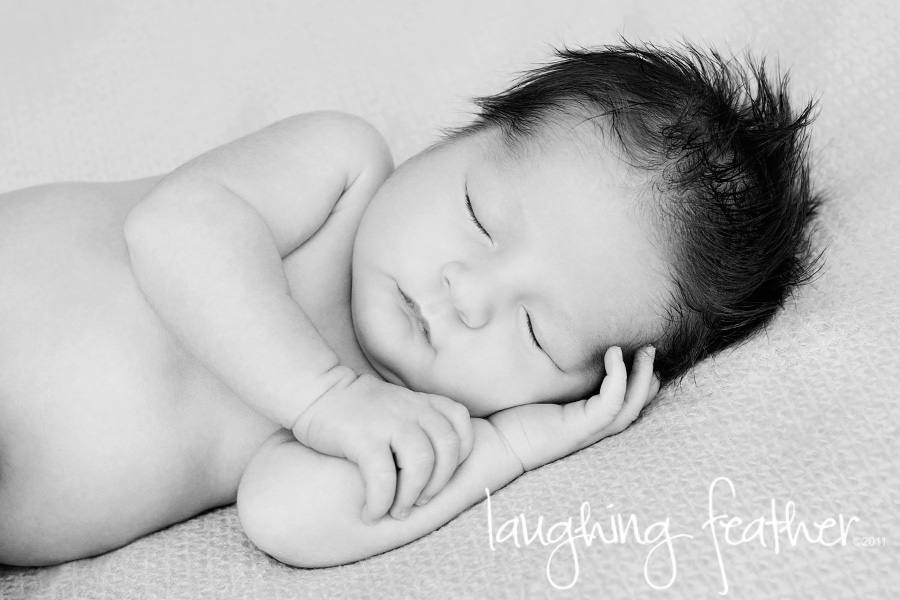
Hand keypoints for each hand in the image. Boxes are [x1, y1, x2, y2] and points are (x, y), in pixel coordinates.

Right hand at [290, 373, 473, 523]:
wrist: (315, 389)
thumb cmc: (355, 408)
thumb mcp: (396, 405)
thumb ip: (417, 423)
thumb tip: (432, 467)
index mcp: (421, 402)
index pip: (460, 423)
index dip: (459, 455)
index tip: (441, 475)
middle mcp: (411, 409)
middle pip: (448, 448)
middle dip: (438, 483)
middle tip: (419, 502)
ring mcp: (389, 421)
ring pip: (422, 462)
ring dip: (412, 495)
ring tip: (396, 511)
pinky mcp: (363, 437)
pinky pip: (383, 477)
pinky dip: (380, 502)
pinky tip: (370, 513)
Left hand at [487, 346, 659, 472]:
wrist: (497, 444)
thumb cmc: (515, 420)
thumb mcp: (545, 396)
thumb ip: (559, 382)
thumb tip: (557, 354)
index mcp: (589, 423)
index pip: (626, 405)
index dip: (641, 384)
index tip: (643, 357)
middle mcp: (594, 430)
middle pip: (636, 406)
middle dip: (648, 377)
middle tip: (651, 349)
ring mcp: (588, 431)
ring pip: (630, 405)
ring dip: (641, 376)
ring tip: (645, 350)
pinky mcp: (579, 428)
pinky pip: (610, 403)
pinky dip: (618, 378)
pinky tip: (614, 355)